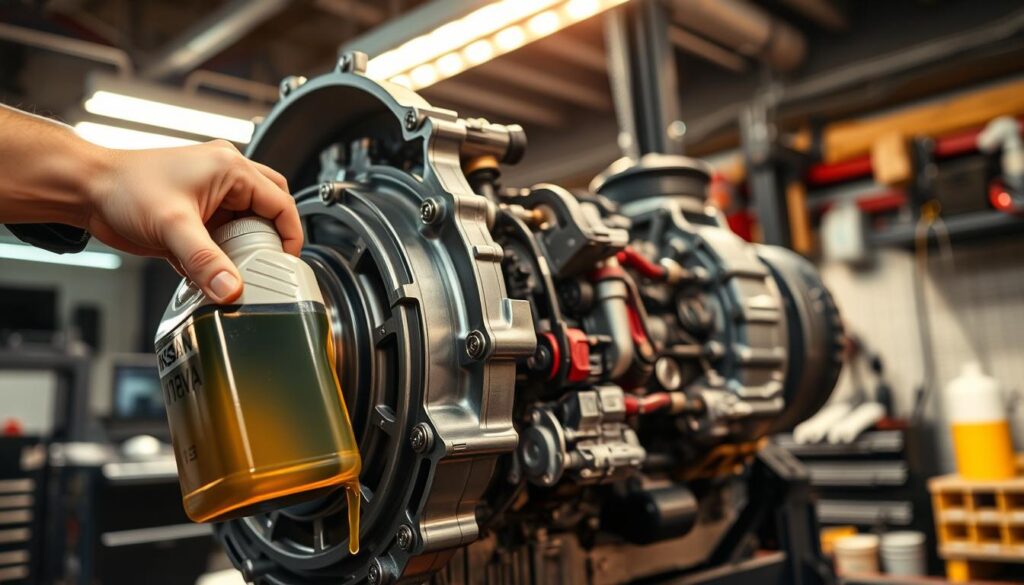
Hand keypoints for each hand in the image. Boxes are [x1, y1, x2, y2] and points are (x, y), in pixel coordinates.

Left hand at [85, 140, 301, 302]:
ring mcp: (210, 194)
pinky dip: (222, 255)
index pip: (280, 202)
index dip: (290, 234)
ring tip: (237, 270)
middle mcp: (225, 176)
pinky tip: (211, 271)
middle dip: (271, 238)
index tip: (286, 263)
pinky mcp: (196, 213)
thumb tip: (232, 289)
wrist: (86, 189)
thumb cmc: (124, 188)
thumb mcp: (172, 227)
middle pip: (270, 206)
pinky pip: (223, 235)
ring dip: (244, 248)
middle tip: (268, 264)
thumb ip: (206, 261)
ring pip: (247, 223)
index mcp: (230, 168)